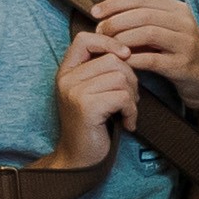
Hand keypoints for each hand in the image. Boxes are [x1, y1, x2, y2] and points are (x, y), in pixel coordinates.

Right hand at [46, 35, 135, 166]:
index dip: (109, 42)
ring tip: (127, 112)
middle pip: (112, 59)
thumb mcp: (92, 93)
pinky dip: (131, 111)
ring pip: (120, 77)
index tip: (125, 56)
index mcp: (66, 71)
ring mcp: (74, 92)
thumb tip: (128, 51)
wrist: (79, 159)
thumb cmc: (92, 126)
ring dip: (132, 97)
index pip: (85, 39)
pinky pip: (122, 97)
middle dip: (130, 79)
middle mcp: (66, 78)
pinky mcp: (86, 107)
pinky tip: (127, 123)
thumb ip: (101, 71)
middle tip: (130, 99)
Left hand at [88, 0, 198, 116]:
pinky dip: (134, 59)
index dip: (115, 3)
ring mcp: (186, 44)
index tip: (95, 12)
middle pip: (142, 14)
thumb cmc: (182, 57)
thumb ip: (146, 22)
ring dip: (122, 39)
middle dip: (115, 22)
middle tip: (99, 32)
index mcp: (177, 9)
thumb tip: (108, 17)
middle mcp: (184, 23)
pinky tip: (122, 62)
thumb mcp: (169, 33)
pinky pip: (153, 60)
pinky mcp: (184, 66)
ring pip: (148, 33)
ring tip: (109, 47)